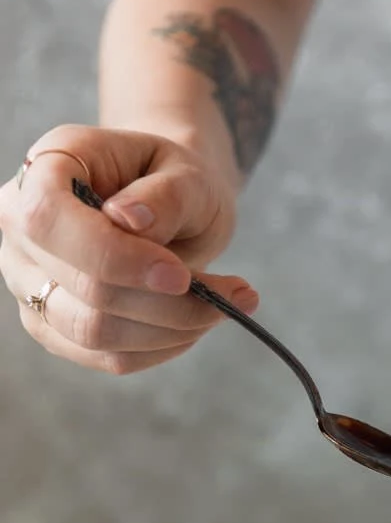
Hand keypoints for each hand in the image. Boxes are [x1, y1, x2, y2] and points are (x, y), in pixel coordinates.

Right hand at [0, 123, 253, 374]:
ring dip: (172, 329)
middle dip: (168, 301)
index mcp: (47, 165)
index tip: (179, 275)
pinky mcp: (51, 325)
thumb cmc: (174, 183)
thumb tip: (132, 220)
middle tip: (236, 292)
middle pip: (82, 286)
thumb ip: (166, 194)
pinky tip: (197, 322)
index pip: (48, 218)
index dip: (113, 256)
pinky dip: (164, 347)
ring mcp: (27, 280)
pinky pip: (108, 357)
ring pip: (93, 332)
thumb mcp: (189, 174)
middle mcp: (19, 223)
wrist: (169, 205)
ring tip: (223, 306)